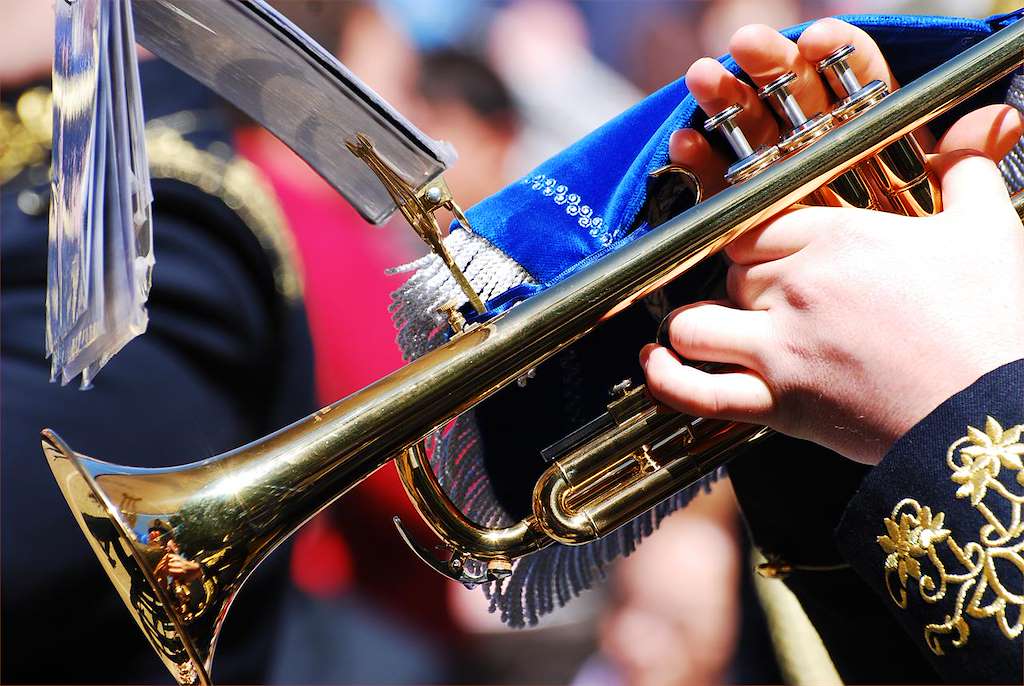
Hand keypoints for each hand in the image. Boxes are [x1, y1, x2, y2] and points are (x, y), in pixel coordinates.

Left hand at [640, 19, 1023, 463]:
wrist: (994, 411)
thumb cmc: (993, 320)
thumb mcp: (987, 231)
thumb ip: (966, 175)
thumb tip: (971, 139)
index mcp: (837, 237)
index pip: (756, 223)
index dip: (758, 239)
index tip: (769, 253)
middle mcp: (796, 285)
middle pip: (729, 272)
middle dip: (741, 284)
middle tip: (767, 302)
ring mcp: (780, 347)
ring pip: (695, 323)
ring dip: (697, 326)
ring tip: (709, 330)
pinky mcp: (777, 404)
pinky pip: (696, 391)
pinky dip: (666, 379)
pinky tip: (653, 364)